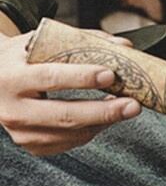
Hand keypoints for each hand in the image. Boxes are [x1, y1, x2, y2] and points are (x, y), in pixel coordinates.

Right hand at [0, 30, 140, 155]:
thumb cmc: (20, 57)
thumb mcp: (41, 42)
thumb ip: (82, 41)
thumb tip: (123, 48)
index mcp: (13, 76)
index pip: (51, 77)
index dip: (82, 78)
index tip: (111, 75)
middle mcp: (13, 108)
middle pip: (64, 115)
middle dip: (104, 111)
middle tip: (132, 105)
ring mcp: (19, 131)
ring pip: (67, 133)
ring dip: (101, 123)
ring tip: (125, 109)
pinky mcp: (28, 144)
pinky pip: (65, 143)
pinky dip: (89, 132)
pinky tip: (104, 120)